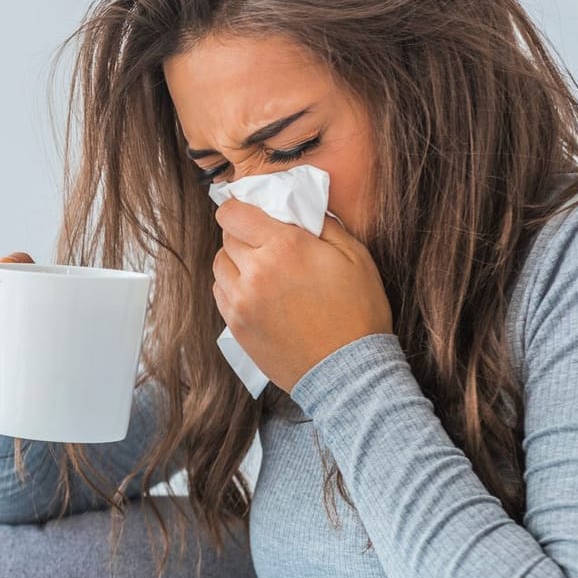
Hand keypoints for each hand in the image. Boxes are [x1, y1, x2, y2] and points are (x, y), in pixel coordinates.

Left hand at [211, 200, 391, 393]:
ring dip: (235, 261)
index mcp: (284, 247)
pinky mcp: (236, 327)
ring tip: (261, 269)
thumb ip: (323, 224)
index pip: (234, 214)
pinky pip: (221, 293)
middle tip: (267, 242)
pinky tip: (256, 292)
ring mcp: (241, 302)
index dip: (238, 208)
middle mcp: (255, 272)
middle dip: (244, 234)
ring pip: (220, 265)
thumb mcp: (355, 256)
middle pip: (227, 238)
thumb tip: (299, 207)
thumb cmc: (357, 313)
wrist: (347, 371)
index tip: (249, 212)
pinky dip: (232, 287)